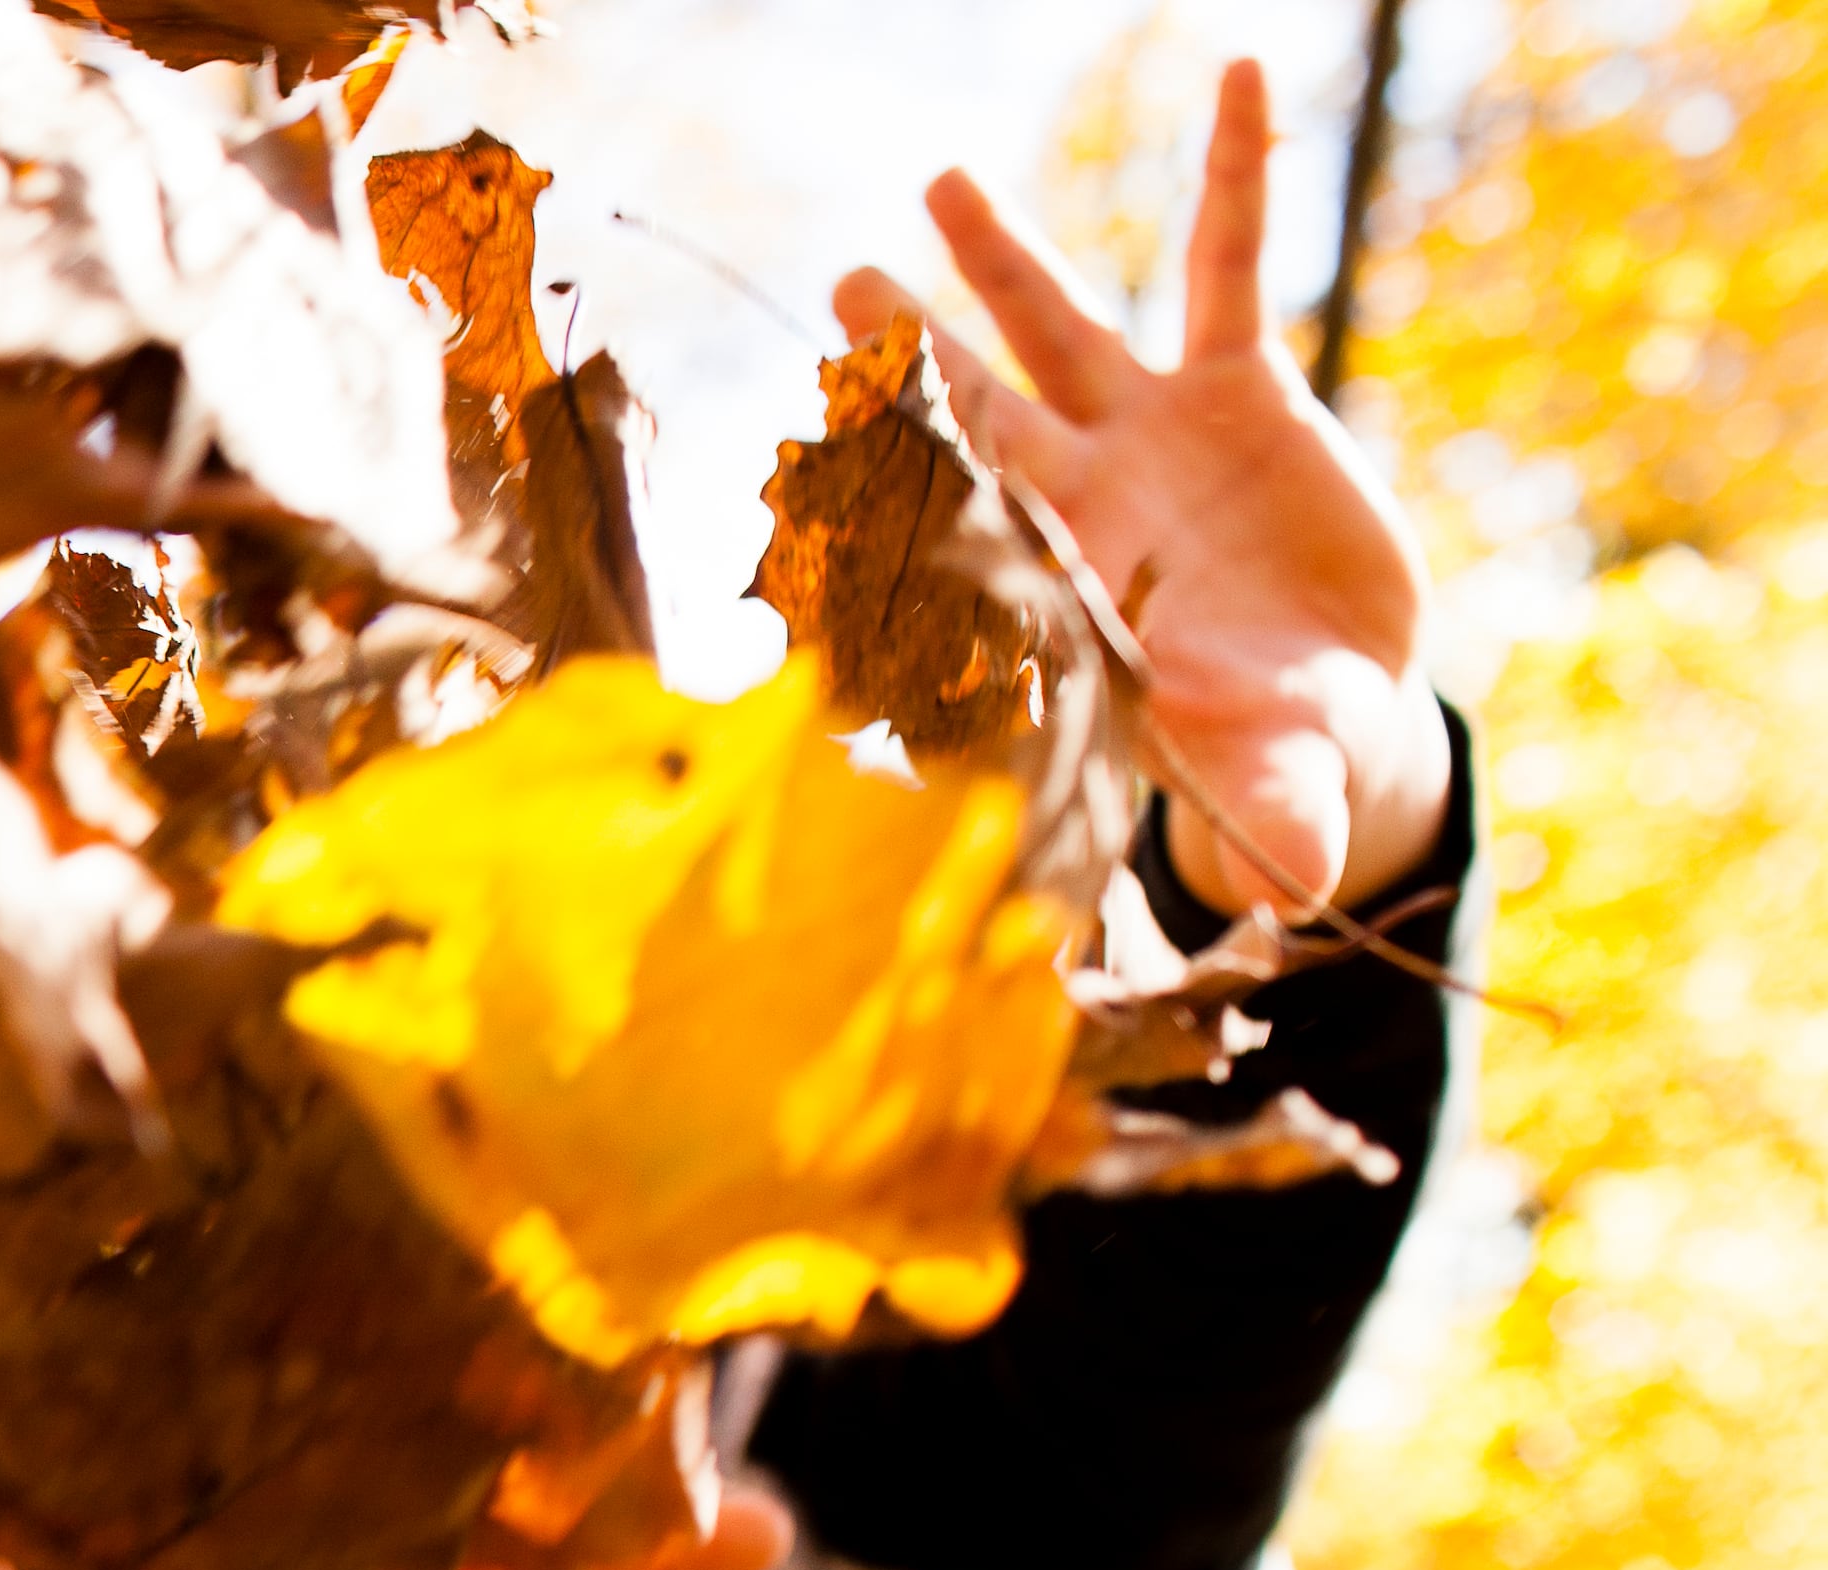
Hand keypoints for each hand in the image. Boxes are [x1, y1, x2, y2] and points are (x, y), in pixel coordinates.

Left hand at [841, 58, 1449, 915]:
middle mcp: (1081, 500)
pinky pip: (1231, 262)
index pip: (963, 529)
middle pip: (973, 413)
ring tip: (938, 181)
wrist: (1330, 705)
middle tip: (836, 279)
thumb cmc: (1269, 757)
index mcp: (1060, 592)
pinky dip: (1237, 172)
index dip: (904, 482)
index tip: (830, 439)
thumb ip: (1258, 817)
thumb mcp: (1272, 781)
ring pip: (1059, 329)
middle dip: (907, 352)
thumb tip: (1261, 897)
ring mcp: (1150, 436)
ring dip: (1001, 257)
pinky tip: (1244, 77)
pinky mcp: (1237, 390)